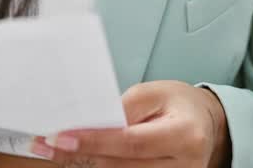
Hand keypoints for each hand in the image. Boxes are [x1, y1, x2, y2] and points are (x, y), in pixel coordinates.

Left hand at [29, 80, 230, 166]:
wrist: (205, 125)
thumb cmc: (179, 105)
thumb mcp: (155, 92)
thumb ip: (125, 108)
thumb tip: (90, 124)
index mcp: (186, 136)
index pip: (132, 142)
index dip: (94, 141)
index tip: (61, 137)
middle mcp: (184, 167)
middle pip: (122, 166)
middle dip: (81, 155)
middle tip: (47, 144)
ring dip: (86, 165)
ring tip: (57, 151)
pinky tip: (81, 159)